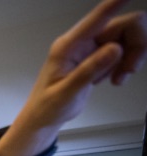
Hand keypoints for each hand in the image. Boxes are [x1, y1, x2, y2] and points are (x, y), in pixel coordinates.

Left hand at [17, 1, 145, 134]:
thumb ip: (88, 71)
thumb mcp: (66, 92)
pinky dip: (126, 64)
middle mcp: (83, 42)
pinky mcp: (99, 57)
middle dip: (136, 45)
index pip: (98, 17)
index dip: (116, 4)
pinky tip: (113, 79)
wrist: (44, 118)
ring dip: (132, 57)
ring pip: (128, 38)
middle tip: (130, 70)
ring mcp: (92, 48)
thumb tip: (114, 49)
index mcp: (69, 45)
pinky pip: (125, 51)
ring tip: (119, 79)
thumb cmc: (47, 107)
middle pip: (124, 26)